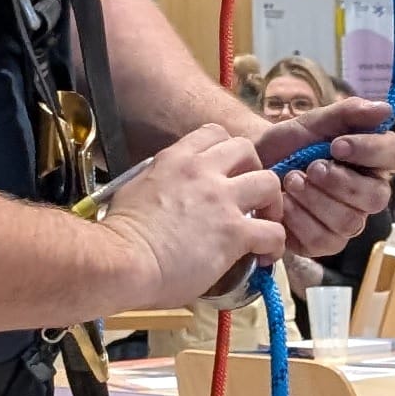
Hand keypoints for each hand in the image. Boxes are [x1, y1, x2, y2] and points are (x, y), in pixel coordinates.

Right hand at [97, 122, 285, 308]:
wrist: (121, 261)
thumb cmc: (119, 236)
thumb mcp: (134, 189)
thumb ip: (156, 182)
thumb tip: (163, 193)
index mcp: (175, 159)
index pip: (214, 134)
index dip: (228, 153)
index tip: (227, 174)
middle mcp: (201, 171)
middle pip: (248, 150)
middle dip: (254, 171)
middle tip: (250, 198)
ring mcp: (221, 199)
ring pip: (270, 183)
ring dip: (272, 204)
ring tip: (264, 225)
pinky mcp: (233, 232)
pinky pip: (273, 232)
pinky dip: (275, 245)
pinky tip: (265, 257)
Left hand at [255, 93, 394, 259]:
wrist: (255, 166)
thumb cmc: (291, 144)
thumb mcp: (314, 121)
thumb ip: (349, 113)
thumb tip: (386, 109)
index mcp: (373, 159)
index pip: (394, 154)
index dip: (369, 151)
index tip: (337, 145)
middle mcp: (368, 193)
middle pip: (376, 197)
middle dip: (339, 182)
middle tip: (311, 168)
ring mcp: (348, 221)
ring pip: (349, 221)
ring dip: (315, 199)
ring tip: (291, 181)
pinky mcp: (325, 243)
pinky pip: (323, 240)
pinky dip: (299, 220)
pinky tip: (284, 204)